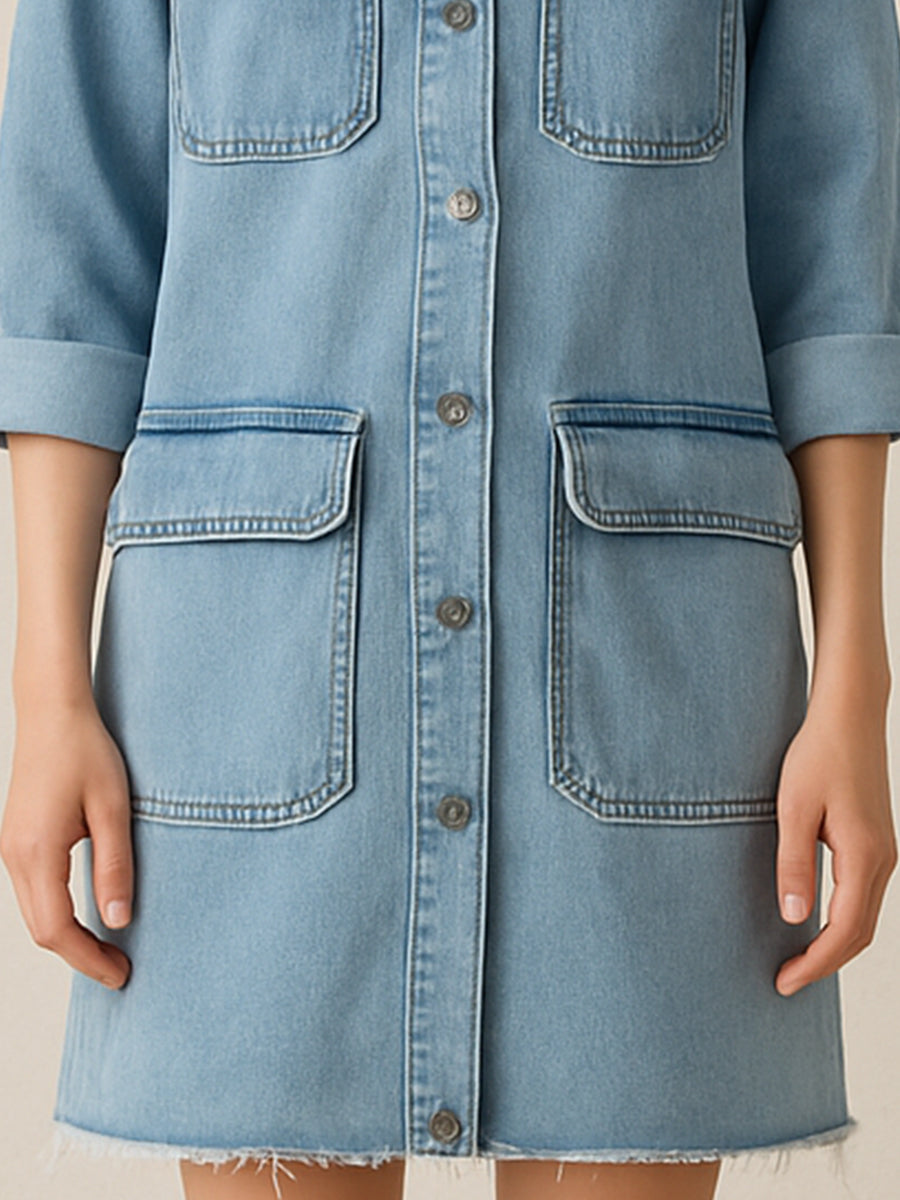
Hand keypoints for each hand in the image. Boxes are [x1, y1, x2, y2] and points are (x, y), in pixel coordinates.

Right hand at [0, 698, 133, 989]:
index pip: (58, 930)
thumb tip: (119, 921)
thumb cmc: (86, 752)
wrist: (52, 712)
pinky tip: (88, 914)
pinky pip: (34, 891)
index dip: (89, 959)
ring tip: (110, 949)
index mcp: (37, 852)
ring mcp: (10, 849)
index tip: (122, 975)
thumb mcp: (113, 809)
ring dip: (69, 936)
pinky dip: (58, 913)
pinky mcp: (17, 840)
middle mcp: (14, 856)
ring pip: (34, 913)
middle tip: (122, 970)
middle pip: (41, 930)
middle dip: (80, 956)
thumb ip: (115, 866)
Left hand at [773, 684, 896, 995]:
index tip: (783, 982)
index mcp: (864, 857)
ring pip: (866, 917)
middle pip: (861, 934)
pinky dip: (843, 921)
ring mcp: (885, 852)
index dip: (814, 963)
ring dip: (835, 945)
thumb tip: (794, 918)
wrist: (849, 715)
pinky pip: (865, 897)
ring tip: (796, 960)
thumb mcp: (793, 808)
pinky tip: (815, 922)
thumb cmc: (818, 754)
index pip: (844, 931)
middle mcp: (883, 861)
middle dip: (824, 963)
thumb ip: (793, 863)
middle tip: (785, 982)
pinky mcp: (877, 842)